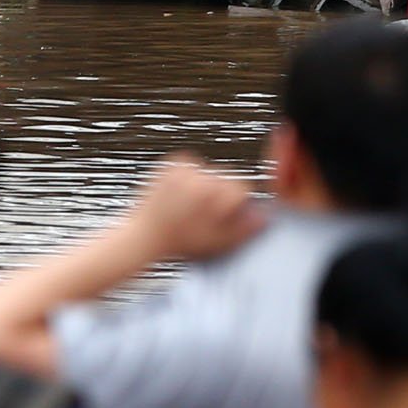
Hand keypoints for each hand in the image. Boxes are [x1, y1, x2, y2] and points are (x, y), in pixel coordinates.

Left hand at [128, 157, 261, 263]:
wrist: (142, 237)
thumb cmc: (178, 243)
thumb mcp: (216, 242)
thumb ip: (244, 228)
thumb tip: (265, 216)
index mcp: (214, 193)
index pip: (242, 190)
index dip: (233, 208)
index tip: (220, 220)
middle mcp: (201, 176)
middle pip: (226, 179)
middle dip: (218, 196)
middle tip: (201, 216)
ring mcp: (184, 167)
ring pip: (209, 173)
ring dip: (203, 188)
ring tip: (187, 208)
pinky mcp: (171, 163)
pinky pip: (190, 166)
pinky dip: (187, 179)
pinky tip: (178, 198)